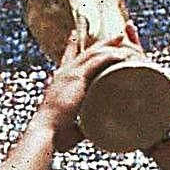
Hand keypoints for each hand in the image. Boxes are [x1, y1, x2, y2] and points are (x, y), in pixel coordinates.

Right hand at [37, 33, 140, 151]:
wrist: (47, 130)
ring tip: (121, 37)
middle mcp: (64, 74)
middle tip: (112, 36)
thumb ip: (79, 126)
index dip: (71, 46)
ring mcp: (70, 73)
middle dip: (100, 42)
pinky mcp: (78, 77)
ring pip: (93, 52)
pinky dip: (111, 56)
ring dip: (109, 44)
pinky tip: (122, 53)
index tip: (74, 35)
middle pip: (85, 51)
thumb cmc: (55, 133)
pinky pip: (97, 61)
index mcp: (59, 82)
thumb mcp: (68, 127)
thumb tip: (88, 132)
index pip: (66, 59)